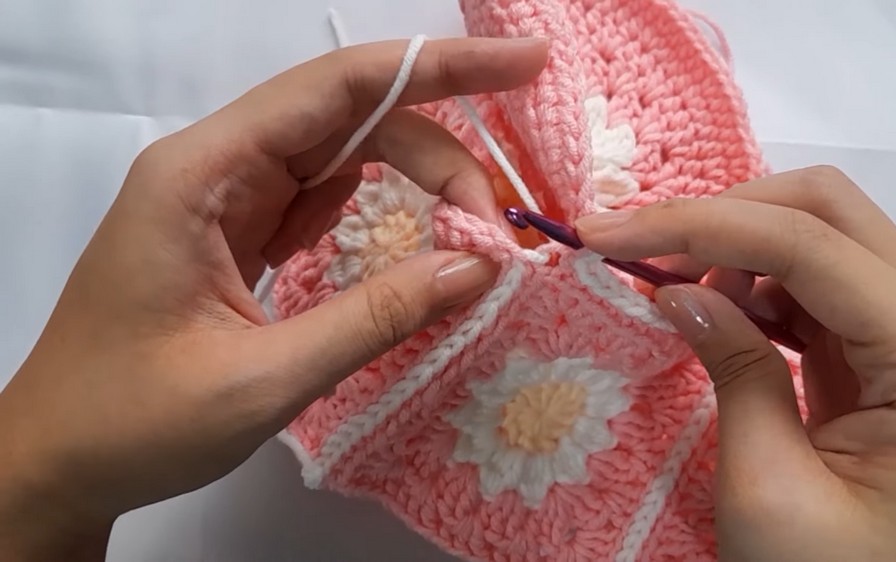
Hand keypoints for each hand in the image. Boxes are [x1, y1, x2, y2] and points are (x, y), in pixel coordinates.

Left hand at [0, 37, 548, 559]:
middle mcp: (214, 166)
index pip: (337, 88)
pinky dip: (379, 206)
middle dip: (438, 148)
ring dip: (415, 175)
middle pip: (347, 116)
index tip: (524, 66)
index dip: (438, 68)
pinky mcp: (237, 234)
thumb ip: (377, 317)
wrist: (56, 462)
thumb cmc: (135, 421)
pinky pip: (319, 198)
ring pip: (339, 154)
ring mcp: (224, 199)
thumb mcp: (263, 379)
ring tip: (475, 214)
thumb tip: (480, 265)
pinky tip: (417, 222)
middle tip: (500, 217)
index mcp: (202, 174)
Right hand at [577, 166, 895, 561]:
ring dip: (735, 246)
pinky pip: (817, 291)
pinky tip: (707, 307)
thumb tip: (674, 286)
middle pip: (836, 216)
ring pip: (826, 241)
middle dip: (727, 216)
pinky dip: (752, 284)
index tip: (606, 233)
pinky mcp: (883, 365)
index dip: (703, 225)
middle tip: (639, 247)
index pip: (815, 249)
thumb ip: (732, 369)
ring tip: (665, 284)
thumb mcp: (767, 489)